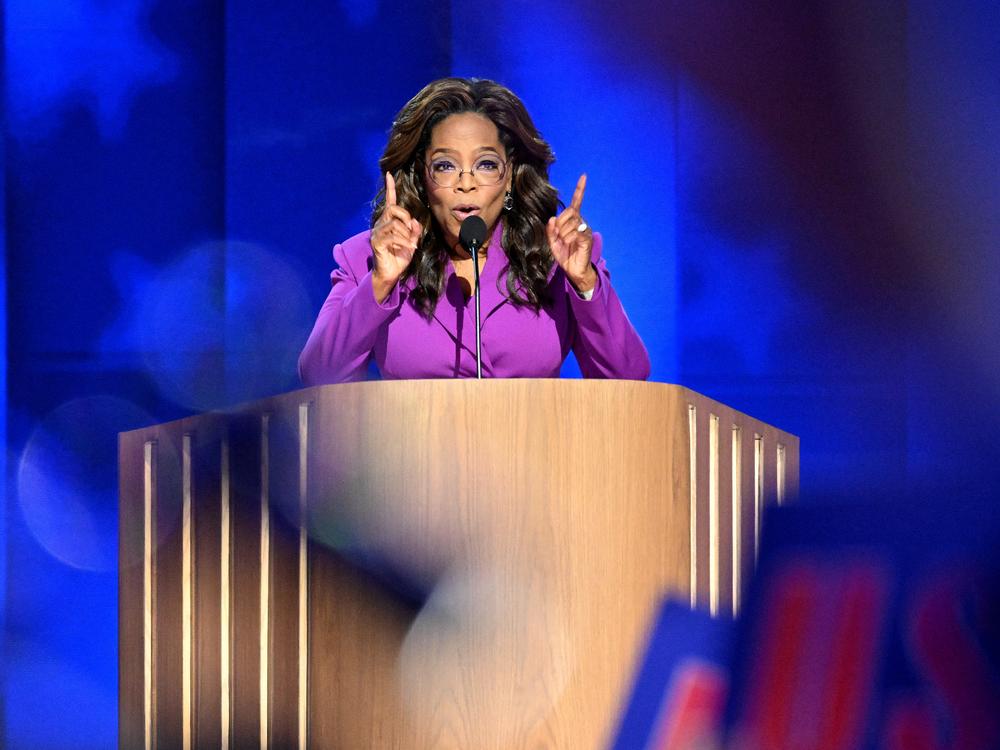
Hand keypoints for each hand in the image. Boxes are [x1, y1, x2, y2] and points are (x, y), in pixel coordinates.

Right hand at [370, 171, 421, 301]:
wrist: (391, 274)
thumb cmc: (400, 257)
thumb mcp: (412, 241)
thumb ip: (415, 230)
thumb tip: (414, 221)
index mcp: (389, 222)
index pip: (389, 201)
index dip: (390, 188)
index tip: (389, 174)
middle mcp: (380, 224)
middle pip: (393, 209)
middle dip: (405, 217)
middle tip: (411, 231)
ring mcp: (377, 233)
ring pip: (394, 223)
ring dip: (407, 234)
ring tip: (411, 244)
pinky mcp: (377, 243)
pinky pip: (393, 235)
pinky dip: (404, 241)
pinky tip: (409, 248)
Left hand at [547, 174, 596, 293]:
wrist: (574, 271)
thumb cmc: (565, 255)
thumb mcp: (553, 242)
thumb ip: (551, 230)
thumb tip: (552, 218)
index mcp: (573, 221)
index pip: (576, 203)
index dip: (580, 190)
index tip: (584, 176)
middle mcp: (581, 222)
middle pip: (569, 212)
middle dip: (559, 223)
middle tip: (557, 235)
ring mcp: (585, 230)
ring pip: (571, 221)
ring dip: (563, 232)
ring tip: (564, 242)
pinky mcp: (587, 238)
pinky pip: (576, 231)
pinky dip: (569, 237)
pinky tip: (569, 243)